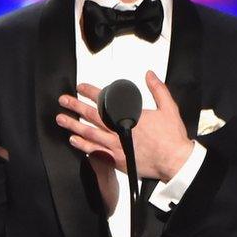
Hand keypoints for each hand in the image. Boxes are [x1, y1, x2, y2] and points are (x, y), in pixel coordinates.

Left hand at [56, 70, 193, 182]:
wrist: (175, 161)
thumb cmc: (172, 137)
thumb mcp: (168, 107)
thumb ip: (158, 89)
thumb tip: (149, 75)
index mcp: (130, 116)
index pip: (105, 100)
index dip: (91, 92)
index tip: (81, 87)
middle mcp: (119, 130)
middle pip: (92, 116)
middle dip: (76, 106)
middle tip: (64, 100)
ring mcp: (116, 146)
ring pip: (89, 133)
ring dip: (74, 125)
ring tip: (61, 119)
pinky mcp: (117, 160)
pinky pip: (95, 152)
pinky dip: (83, 146)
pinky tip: (74, 141)